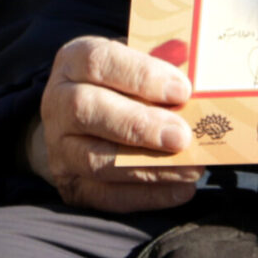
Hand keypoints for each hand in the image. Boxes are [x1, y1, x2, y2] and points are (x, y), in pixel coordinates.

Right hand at [25, 37, 201, 214]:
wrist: (86, 119)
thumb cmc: (123, 83)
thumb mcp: (138, 62)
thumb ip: (163, 66)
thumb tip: (199, 85)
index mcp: (74, 61)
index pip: (98, 62)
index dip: (141, 75)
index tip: (182, 90)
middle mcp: (58, 103)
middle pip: (88, 110)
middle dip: (140, 125)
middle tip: (182, 135)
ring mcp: (59, 147)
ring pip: (96, 160)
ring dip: (148, 167)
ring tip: (191, 167)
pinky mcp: (70, 184)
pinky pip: (105, 196)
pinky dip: (147, 196)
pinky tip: (181, 189)